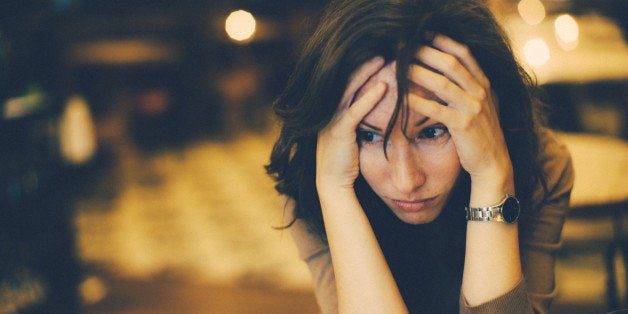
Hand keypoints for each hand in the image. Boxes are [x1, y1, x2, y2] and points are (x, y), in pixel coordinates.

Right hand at [316, 56, 386, 192]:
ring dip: (366, 74)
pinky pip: (355, 111)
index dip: (359, 70)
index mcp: (330, 112)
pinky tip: (384, 87)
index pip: (344, 84)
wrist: (333, 186)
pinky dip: (369, 98)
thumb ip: (358, 120)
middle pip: (344, 81)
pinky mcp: (338, 133)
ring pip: (348, 91)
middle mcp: (327, 113)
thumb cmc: (345, 163)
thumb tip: (377, 106)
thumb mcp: (351, 136)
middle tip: (381, 50)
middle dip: (362, 65)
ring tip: (383, 60)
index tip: (376, 56)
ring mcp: (330, 122)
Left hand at [407, 35, 513, 195]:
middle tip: (405, 46)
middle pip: (450, 63)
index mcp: (484, 84)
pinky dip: (418, 102)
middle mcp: (481, 92)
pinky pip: (437, 110)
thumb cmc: (480, 135)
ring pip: (442, 83)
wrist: (493, 163)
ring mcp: (473, 108)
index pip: (464, 53)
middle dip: (426, 52)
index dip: (443, 41)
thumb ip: (468, 87)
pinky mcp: (463, 126)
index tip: (424, 34)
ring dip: (417, 72)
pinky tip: (403, 97)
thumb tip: (446, 69)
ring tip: (398, 67)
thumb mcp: (480, 105)